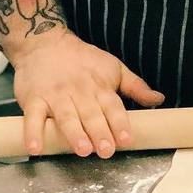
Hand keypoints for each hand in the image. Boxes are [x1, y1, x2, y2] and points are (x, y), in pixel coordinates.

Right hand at [11, 28, 163, 157]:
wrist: (45, 42)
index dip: (121, 123)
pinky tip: (35, 148)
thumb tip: (159, 100)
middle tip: (106, 150)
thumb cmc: (83, 60)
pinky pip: (33, 117)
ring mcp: (55, 95)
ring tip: (82, 149)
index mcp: (100, 86)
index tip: (127, 139)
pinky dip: (33, 132)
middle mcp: (79, 91)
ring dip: (74, 133)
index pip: (113, 106)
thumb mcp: (113, 68)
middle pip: (91, 113)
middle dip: (100, 132)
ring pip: (66, 116)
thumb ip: (135, 86)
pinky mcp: (34, 99)